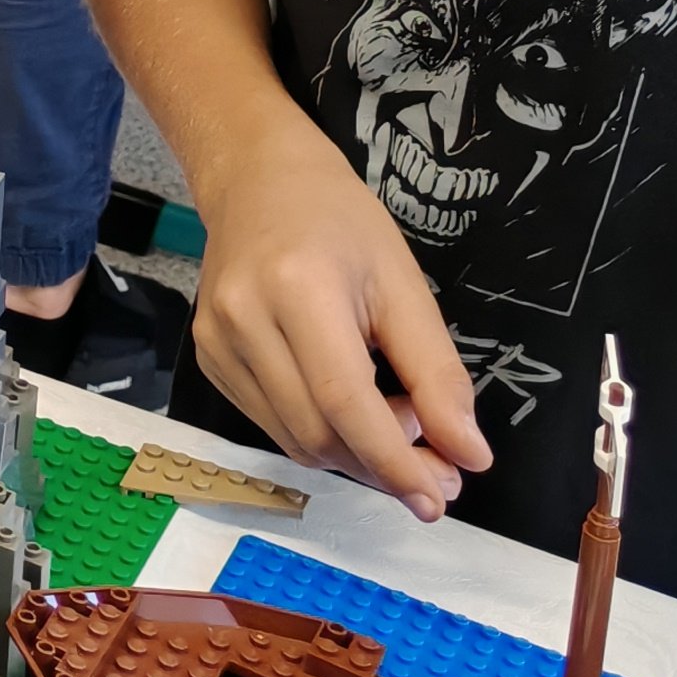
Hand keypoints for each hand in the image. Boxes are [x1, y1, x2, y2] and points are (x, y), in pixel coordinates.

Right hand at [183, 111, 489, 521]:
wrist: (256, 179)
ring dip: (353, 454)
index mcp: (298, 289)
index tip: (438, 497)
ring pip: (292, 439)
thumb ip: (436, 373)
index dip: (393, 460)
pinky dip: (319, 434)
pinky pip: (271, 423)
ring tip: (392, 421)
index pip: (344, 401)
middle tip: (435, 463)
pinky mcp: (208, 356)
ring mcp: (216, 341)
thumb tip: (468, 455)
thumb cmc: (340, 221)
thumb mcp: (404, 284)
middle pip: (317, 432)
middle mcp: (243, 319)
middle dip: (382, 463)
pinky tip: (345, 405)